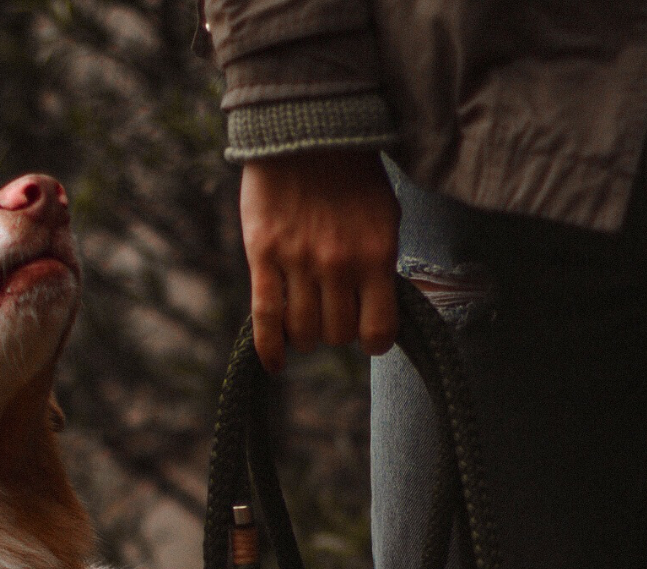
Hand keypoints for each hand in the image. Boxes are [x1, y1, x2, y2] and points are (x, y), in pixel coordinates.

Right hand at [239, 148, 400, 371]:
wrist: (304, 125)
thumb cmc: (349, 173)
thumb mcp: (383, 215)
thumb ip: (380, 263)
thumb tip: (378, 309)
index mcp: (377, 252)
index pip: (378, 330)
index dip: (371, 338)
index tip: (365, 330)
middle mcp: (339, 263)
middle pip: (337, 335)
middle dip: (335, 332)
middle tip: (330, 312)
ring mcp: (298, 261)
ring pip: (304, 332)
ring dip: (305, 335)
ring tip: (304, 317)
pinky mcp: (263, 255)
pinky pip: (266, 318)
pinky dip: (270, 350)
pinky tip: (274, 365)